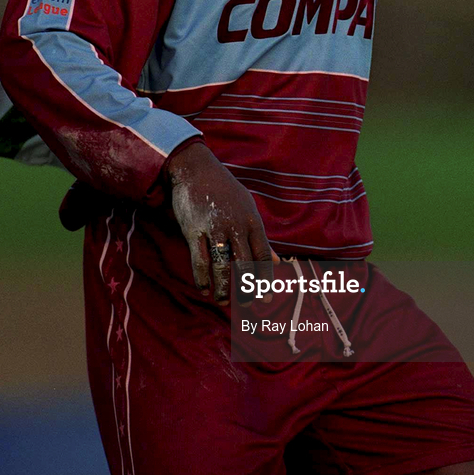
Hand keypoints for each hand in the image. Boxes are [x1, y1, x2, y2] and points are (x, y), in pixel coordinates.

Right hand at [167, 140, 278, 304]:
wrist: (196, 169)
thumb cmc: (225, 191)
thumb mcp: (248, 209)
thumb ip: (262, 238)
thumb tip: (279, 262)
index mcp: (252, 221)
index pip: (263, 256)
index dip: (265, 279)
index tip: (267, 299)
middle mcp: (236, 226)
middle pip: (244, 264)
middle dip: (247, 289)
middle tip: (247, 305)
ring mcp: (215, 228)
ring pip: (221, 266)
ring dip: (223, 288)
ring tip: (224, 301)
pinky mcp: (194, 230)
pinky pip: (200, 260)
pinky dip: (202, 278)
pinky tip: (204, 289)